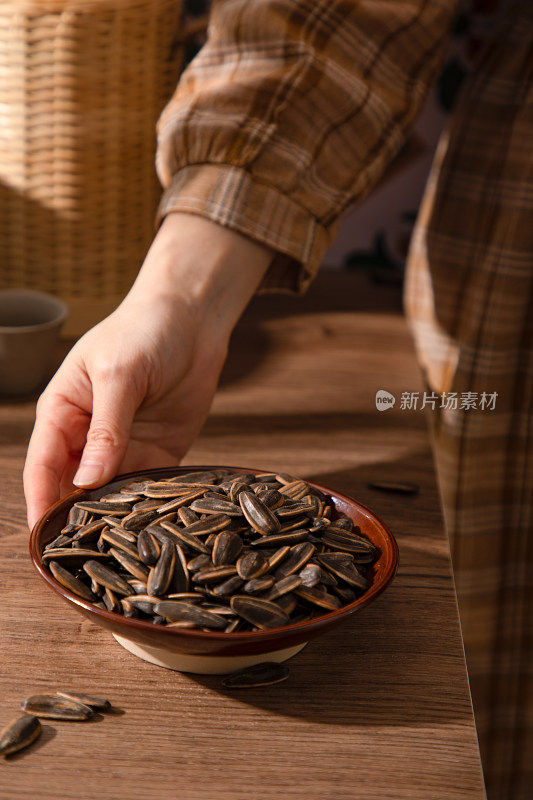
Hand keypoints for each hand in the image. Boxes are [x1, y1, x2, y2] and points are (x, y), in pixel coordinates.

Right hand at [23, 213, 271, 528]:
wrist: (193, 319)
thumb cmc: (144, 332)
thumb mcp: (119, 375)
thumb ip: (106, 428)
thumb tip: (87, 481)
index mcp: (62, 412)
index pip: (43, 466)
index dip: (41, 502)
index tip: (46, 538)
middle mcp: (88, 435)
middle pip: (73, 488)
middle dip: (78, 518)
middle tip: (88, 554)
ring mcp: (123, 446)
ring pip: (111, 493)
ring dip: (117, 516)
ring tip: (124, 545)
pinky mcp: (158, 451)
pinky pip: (149, 486)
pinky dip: (150, 504)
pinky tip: (156, 522)